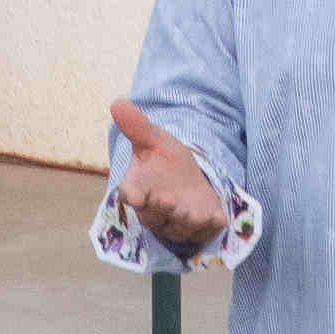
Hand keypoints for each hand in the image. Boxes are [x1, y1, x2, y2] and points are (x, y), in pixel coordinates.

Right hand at [109, 108, 233, 252]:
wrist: (189, 178)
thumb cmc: (165, 161)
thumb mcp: (154, 140)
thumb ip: (137, 126)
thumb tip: (117, 102)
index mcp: (138, 188)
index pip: (130, 194)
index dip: (132, 195)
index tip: (134, 195)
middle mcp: (155, 211)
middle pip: (154, 216)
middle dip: (161, 209)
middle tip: (167, 199)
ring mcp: (178, 221)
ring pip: (179, 227)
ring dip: (185, 220)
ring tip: (192, 212)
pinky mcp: (202, 226)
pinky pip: (204, 231)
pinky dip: (210, 226)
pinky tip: (217, 218)